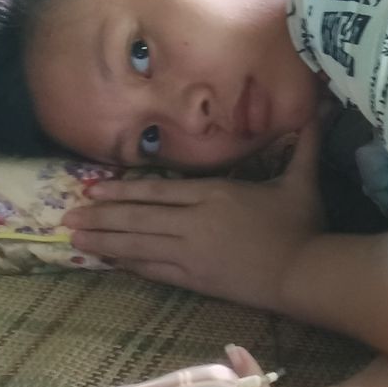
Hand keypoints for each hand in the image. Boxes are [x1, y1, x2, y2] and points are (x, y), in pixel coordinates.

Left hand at [62, 116, 326, 310]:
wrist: (303, 273)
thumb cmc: (302, 226)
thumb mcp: (303, 180)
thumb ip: (304, 144)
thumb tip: (320, 107)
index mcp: (215, 194)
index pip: (159, 190)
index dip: (123, 189)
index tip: (94, 188)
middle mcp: (195, 222)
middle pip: (139, 216)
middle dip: (101, 216)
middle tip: (67, 217)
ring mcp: (192, 253)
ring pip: (139, 244)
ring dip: (105, 241)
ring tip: (75, 239)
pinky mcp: (196, 279)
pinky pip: (154, 270)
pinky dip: (129, 264)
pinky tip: (109, 261)